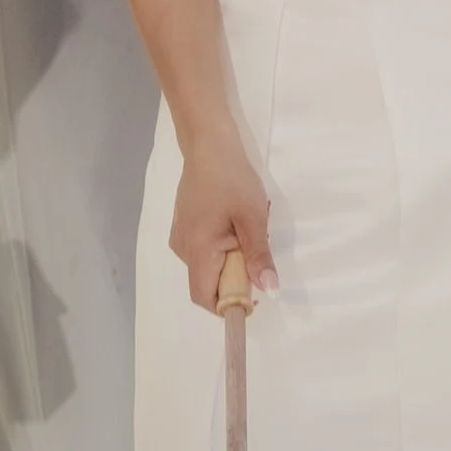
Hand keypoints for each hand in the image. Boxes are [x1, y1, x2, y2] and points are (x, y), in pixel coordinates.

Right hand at [170, 139, 275, 311]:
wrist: (208, 144)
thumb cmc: (232, 178)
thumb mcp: (253, 218)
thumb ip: (259, 256)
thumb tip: (269, 290)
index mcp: (197, 250)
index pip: (206, 298)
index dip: (229, 306)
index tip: (253, 294)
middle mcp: (183, 249)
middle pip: (208, 283)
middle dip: (236, 276)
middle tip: (254, 246)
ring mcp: (181, 237)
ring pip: (208, 266)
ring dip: (231, 259)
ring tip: (246, 228)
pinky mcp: (184, 226)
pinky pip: (204, 251)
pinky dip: (223, 247)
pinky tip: (233, 221)